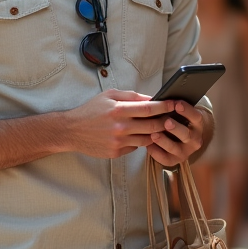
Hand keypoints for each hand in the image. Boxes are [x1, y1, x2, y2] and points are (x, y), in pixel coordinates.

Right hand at [61, 89, 175, 159]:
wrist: (72, 130)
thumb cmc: (91, 110)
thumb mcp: (109, 95)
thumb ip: (131, 96)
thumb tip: (152, 98)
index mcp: (119, 109)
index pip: (149, 108)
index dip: (165, 106)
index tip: (175, 104)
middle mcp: (120, 127)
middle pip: (153, 126)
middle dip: (166, 121)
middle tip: (173, 117)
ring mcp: (119, 142)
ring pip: (147, 139)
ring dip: (155, 133)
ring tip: (159, 127)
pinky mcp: (116, 153)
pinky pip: (135, 147)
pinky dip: (140, 141)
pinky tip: (140, 135)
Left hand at [148, 101, 205, 167]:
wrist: (181, 139)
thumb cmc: (178, 120)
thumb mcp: (180, 113)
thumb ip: (173, 108)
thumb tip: (160, 100)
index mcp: (197, 125)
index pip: (196, 117)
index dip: (187, 111)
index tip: (177, 104)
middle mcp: (194, 139)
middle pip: (186, 134)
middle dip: (176, 128)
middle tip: (166, 122)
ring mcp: (185, 152)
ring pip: (174, 148)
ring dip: (164, 141)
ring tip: (154, 135)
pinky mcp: (174, 160)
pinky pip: (165, 158)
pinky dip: (156, 152)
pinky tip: (148, 145)